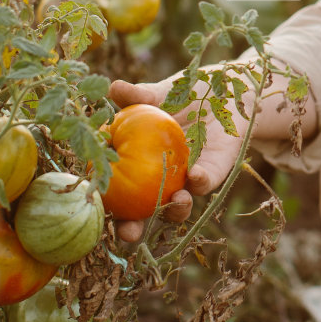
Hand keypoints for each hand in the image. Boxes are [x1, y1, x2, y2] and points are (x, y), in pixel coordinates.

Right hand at [109, 76, 244, 222]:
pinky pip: (206, 181)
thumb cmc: (184, 94)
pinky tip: (196, 174)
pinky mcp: (214, 172)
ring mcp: (186, 179)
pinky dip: (201, 180)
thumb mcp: (159, 94)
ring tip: (176, 200)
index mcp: (137, 162)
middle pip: (141, 212)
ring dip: (175, 209)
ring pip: (177, 206)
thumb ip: (138, 96)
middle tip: (130, 234)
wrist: (225, 89)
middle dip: (134, 230)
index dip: (105, 206)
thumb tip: (113, 87)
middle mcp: (159, 178)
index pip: (115, 190)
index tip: (95, 213)